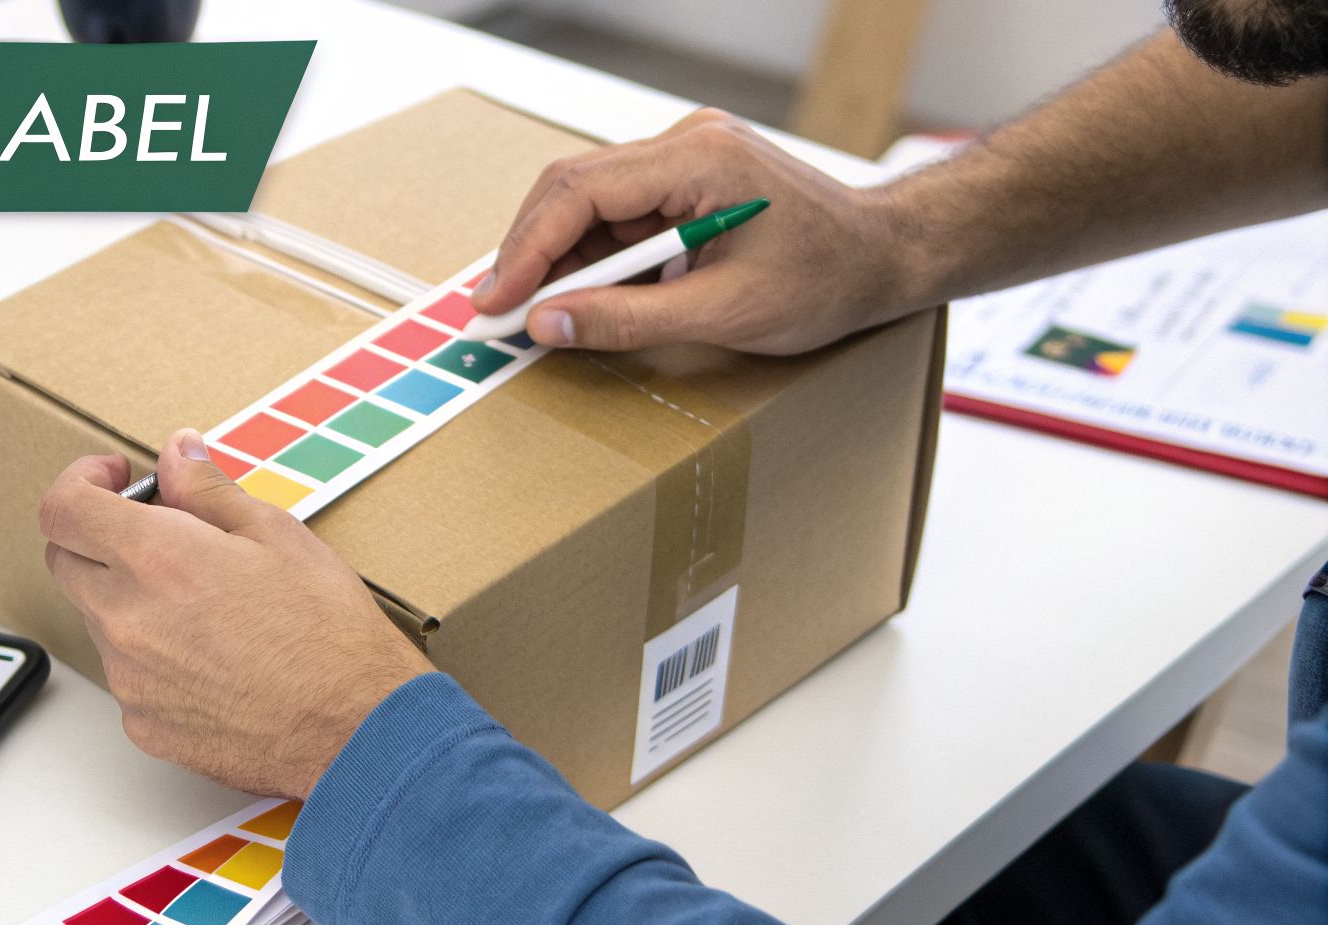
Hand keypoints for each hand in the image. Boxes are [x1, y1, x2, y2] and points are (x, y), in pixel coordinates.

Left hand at [39, 429, 435, 798]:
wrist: (354, 729)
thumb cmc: (327, 633)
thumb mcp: (277, 534)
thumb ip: (208, 490)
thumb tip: (176, 455)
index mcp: (154, 560)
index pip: (63, 508)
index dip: (80, 481)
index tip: (115, 480)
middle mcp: (126, 620)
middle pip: (66, 562)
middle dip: (98, 535)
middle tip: (160, 532)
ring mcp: (130, 680)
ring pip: (101, 620)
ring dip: (131, 597)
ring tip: (206, 603)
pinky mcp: (144, 725)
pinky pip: (129, 676)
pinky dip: (155, 655)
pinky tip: (214, 656)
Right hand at [472, 107, 919, 354]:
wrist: (887, 259)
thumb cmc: (827, 281)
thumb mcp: (724, 313)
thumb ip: (627, 319)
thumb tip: (548, 324)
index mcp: (699, 158)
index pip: (581, 192)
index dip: (526, 250)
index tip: (495, 301)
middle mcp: (687, 142)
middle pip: (574, 188)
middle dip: (529, 252)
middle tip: (495, 311)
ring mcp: (688, 156)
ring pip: (590, 202)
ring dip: (558, 259)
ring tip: (531, 313)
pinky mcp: (690, 179)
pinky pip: (620, 213)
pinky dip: (593, 257)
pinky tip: (579, 296)